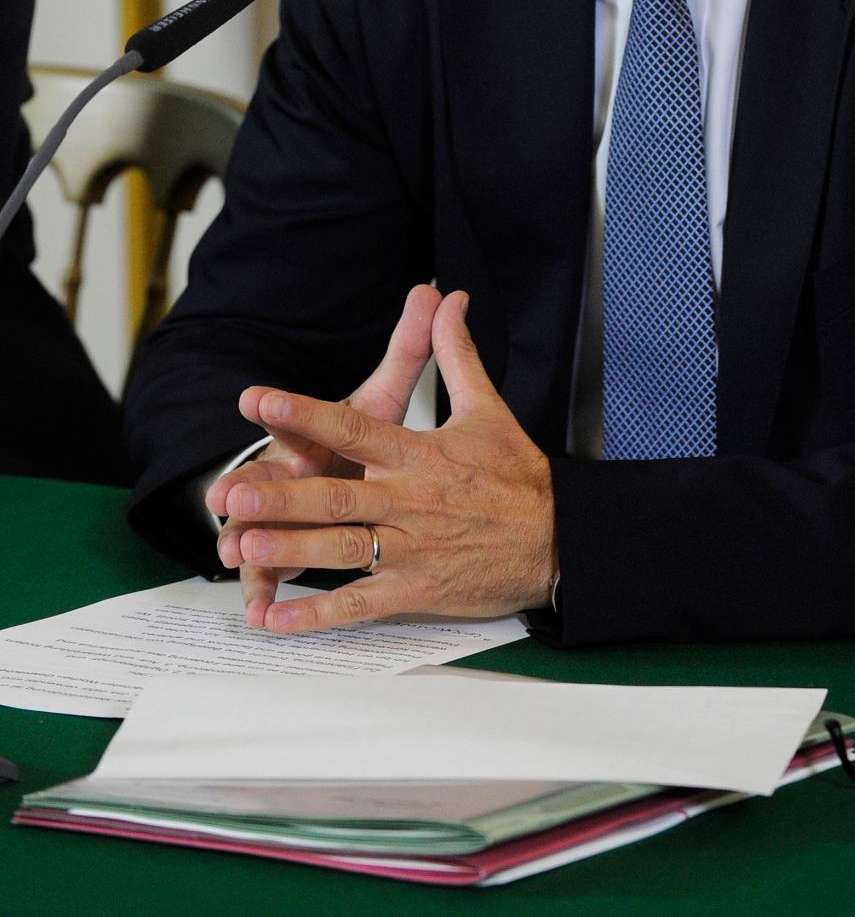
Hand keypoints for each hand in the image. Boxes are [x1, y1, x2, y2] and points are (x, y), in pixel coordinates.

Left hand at [218, 291, 556, 632]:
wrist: (557, 538)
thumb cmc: (517, 474)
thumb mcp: (486, 407)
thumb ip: (455, 353)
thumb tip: (447, 298)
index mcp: (420, 454)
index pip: (354, 428)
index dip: (306, 414)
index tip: (260, 401)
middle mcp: (409, 501)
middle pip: (336, 496)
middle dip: (282, 496)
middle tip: (234, 492)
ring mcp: (411, 550)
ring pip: (341, 550)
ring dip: (291, 549)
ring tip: (244, 545)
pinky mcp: (416, 591)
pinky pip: (359, 604)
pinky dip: (317, 614)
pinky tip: (277, 618)